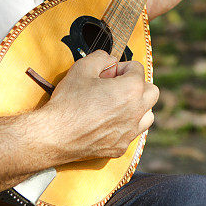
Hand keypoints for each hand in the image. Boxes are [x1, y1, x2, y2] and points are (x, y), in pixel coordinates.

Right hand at [37, 51, 158, 163]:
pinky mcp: (120, 147)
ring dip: (138, 106)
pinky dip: (126, 126)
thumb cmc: (68, 101)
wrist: (54, 135)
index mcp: (131, 90)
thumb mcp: (81, 68)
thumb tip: (110, 60)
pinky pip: (132, 133)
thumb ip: (101, 57)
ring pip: (148, 115)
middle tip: (116, 86)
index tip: (107, 73)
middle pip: (152, 92)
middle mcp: (136, 111)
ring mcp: (129, 132)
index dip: (121, 67)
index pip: (138, 69)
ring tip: (117, 104)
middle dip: (137, 85)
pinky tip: (108, 122)